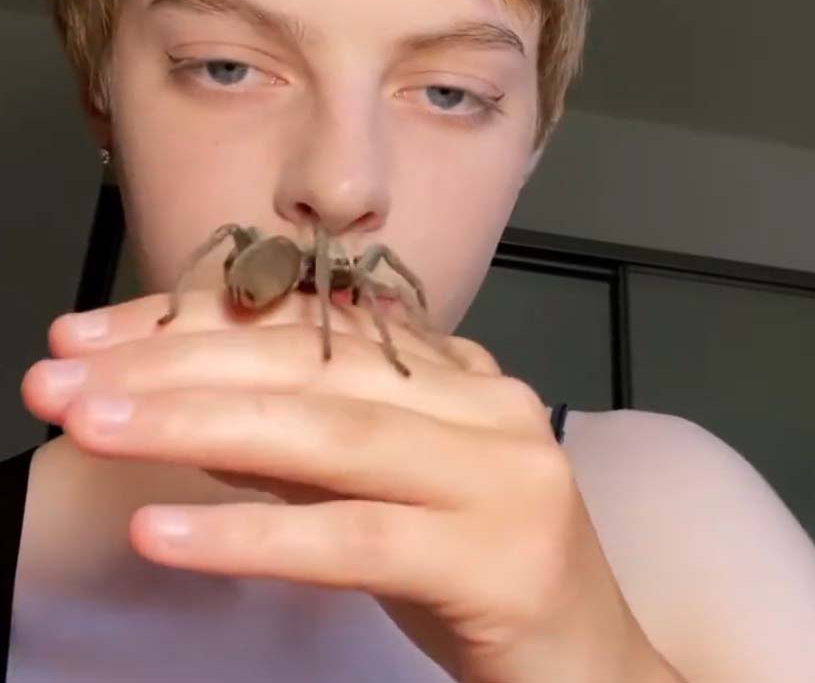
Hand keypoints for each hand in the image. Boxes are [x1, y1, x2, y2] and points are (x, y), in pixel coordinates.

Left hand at [22, 291, 668, 682]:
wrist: (591, 664)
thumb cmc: (478, 573)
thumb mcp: (386, 490)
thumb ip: (307, 443)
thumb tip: (194, 405)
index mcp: (460, 377)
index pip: (314, 331)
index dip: (200, 325)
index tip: (91, 337)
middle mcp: (487, 406)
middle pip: (318, 370)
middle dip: (181, 366)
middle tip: (64, 375)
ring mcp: (501, 477)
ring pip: (333, 435)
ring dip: (200, 425)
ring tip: (93, 426)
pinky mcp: (498, 559)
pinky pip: (359, 539)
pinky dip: (257, 534)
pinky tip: (167, 532)